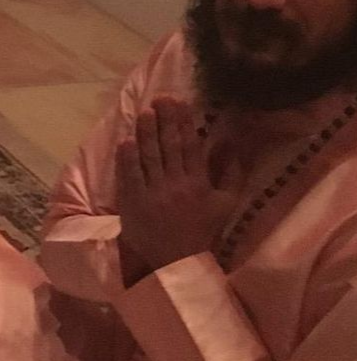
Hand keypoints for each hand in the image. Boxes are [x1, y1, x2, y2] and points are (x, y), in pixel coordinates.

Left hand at [115, 97, 240, 272]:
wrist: (176, 261)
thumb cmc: (201, 230)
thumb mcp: (225, 204)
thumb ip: (232, 174)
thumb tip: (233, 144)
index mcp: (198, 183)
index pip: (191, 147)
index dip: (185, 123)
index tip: (181, 102)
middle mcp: (176, 185)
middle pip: (169, 147)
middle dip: (165, 121)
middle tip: (160, 98)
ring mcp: (154, 193)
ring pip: (149, 157)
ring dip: (146, 133)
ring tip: (144, 112)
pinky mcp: (134, 202)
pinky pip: (131, 176)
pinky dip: (128, 158)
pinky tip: (126, 140)